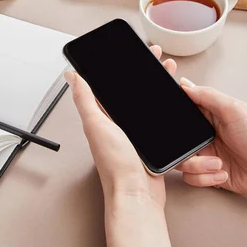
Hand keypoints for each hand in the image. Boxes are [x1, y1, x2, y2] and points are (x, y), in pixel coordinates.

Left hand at [65, 46, 176, 209]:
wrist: (137, 195)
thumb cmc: (116, 166)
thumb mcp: (97, 126)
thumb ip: (85, 100)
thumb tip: (72, 76)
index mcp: (102, 117)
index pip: (109, 84)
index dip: (121, 66)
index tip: (132, 51)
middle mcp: (117, 123)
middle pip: (132, 90)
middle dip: (145, 72)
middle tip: (157, 57)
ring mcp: (134, 132)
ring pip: (147, 102)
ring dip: (158, 86)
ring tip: (169, 72)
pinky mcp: (150, 142)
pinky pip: (157, 118)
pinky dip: (166, 106)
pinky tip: (174, 100)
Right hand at [177, 78, 246, 204]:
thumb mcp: (234, 110)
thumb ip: (207, 96)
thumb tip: (185, 84)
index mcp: (212, 115)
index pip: (184, 109)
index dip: (174, 110)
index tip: (168, 115)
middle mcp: (207, 134)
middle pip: (176, 139)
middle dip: (184, 148)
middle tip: (200, 148)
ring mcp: (208, 155)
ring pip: (182, 161)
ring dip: (198, 166)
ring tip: (218, 164)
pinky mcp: (210, 175)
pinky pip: (191, 178)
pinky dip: (206, 178)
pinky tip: (223, 174)